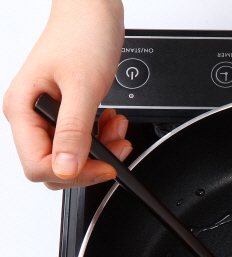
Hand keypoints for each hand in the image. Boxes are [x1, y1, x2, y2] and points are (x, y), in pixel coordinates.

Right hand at [3, 0, 129, 189]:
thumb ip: (73, 131)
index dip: (74, 173)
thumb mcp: (83, 86)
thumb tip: (66, 169)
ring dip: (100, 150)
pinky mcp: (65, 112)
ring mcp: (47, 115)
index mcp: (22, 110)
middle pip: (55, 167)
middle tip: (117, 146)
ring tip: (117, 129)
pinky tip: (112, 122)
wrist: (92, 11)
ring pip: (71, 156)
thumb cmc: (83, 35)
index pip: (38, 166)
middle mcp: (30, 115)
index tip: (105, 167)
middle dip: (90, 163)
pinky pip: (81, 141)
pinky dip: (102, 137)